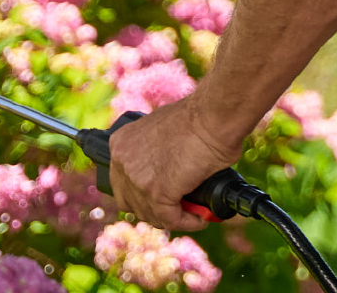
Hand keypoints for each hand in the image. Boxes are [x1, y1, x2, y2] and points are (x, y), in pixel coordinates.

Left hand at [106, 96, 242, 231]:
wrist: (215, 114)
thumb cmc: (200, 116)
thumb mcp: (164, 130)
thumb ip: (155, 151)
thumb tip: (168, 172)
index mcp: (121, 143)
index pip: (122, 181)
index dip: (141, 193)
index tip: (160, 197)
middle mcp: (122, 161)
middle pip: (131, 202)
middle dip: (153, 209)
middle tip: (176, 209)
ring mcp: (137, 179)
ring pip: (151, 214)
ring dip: (172, 218)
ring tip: (193, 215)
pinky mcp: (157, 193)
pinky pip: (170, 219)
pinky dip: (187, 222)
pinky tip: (199, 219)